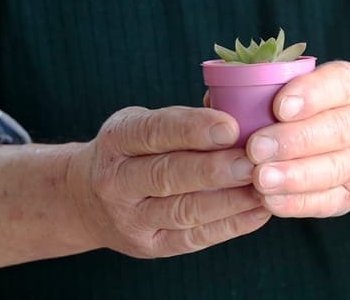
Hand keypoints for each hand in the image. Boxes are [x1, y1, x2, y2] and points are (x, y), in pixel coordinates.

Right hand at [68, 106, 270, 257]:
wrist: (87, 199)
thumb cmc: (134, 150)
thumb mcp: (143, 123)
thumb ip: (185, 118)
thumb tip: (239, 103)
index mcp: (117, 139)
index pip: (153, 132)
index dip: (193, 129)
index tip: (231, 126)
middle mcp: (117, 181)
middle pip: (168, 175)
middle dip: (214, 169)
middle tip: (252, 161)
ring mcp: (131, 218)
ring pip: (183, 211)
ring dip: (228, 200)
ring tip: (262, 187)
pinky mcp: (149, 246)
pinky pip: (193, 238)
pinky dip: (229, 226)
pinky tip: (258, 212)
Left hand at [244, 61, 349, 218]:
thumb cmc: (310, 110)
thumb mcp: (301, 87)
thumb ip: (266, 88)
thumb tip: (218, 99)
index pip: (339, 83)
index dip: (311, 94)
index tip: (279, 106)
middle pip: (337, 130)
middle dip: (294, 140)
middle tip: (256, 147)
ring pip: (333, 169)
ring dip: (294, 175)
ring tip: (260, 178)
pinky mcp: (349, 194)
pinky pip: (326, 201)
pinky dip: (297, 202)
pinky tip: (270, 201)